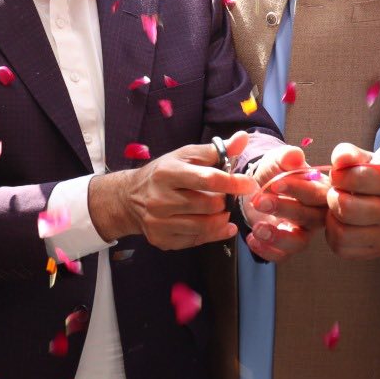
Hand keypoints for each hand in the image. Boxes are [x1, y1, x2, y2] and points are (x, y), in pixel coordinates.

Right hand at [90, 132, 258, 249]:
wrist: (129, 198)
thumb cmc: (164, 173)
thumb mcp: (186, 156)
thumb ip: (216, 150)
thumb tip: (243, 138)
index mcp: (167, 173)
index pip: (207, 179)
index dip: (232, 183)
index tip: (249, 184)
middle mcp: (160, 199)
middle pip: (209, 205)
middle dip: (224, 201)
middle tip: (225, 197)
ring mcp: (159, 223)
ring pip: (204, 226)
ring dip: (221, 219)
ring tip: (222, 211)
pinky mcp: (162, 240)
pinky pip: (196, 240)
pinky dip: (213, 234)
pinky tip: (219, 225)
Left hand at [242, 145, 325, 260]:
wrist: (257, 187)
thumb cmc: (274, 172)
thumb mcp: (277, 160)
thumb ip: (285, 157)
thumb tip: (295, 155)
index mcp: (319, 190)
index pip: (317, 193)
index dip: (298, 189)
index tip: (276, 183)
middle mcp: (316, 213)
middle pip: (310, 218)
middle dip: (285, 210)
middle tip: (259, 201)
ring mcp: (302, 231)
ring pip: (300, 242)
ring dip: (278, 237)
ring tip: (257, 228)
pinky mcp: (286, 245)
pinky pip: (282, 255)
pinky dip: (266, 251)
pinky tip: (251, 238)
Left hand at [324, 143, 379, 259]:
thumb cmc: (366, 175)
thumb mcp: (360, 159)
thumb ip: (347, 153)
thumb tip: (339, 160)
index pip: (357, 177)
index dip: (339, 176)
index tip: (339, 176)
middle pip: (347, 208)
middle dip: (333, 198)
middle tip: (335, 194)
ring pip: (342, 233)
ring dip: (331, 219)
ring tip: (337, 209)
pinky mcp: (376, 250)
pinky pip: (341, 249)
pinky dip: (333, 236)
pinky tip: (340, 224)